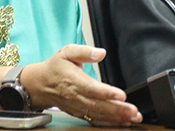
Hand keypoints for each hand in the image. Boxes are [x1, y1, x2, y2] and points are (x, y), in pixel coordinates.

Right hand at [21, 44, 141, 126]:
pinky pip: (95, 120)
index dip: (106, 92)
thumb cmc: (56, 67)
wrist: (41, 84)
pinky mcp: (79, 113)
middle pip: (98, 104)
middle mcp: (75, 95)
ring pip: (98, 114)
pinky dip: (109, 123)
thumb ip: (84, 51)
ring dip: (116, 118)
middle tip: (133, 111)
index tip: (121, 95)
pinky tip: (122, 122)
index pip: (91, 88)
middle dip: (117, 109)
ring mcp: (77, 106)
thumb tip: (100, 53)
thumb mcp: (66, 52)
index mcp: (73, 79)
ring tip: (133, 117)